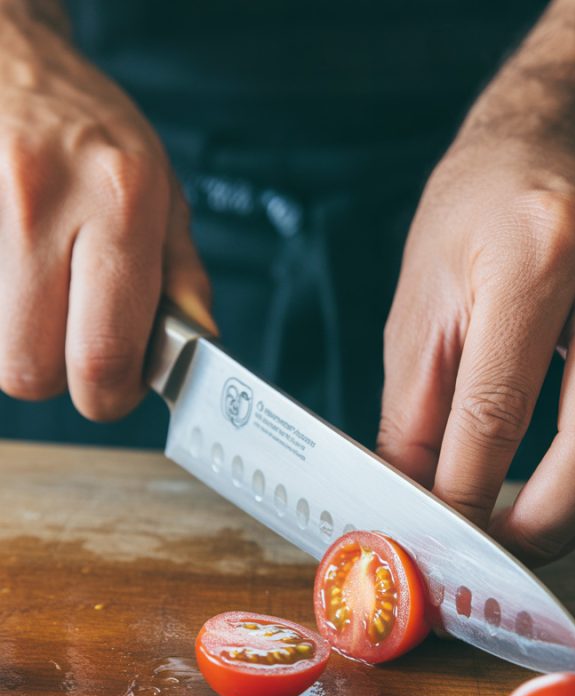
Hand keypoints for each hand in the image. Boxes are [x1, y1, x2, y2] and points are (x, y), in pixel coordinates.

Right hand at [0, 12, 212, 419]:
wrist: (14, 60)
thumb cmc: (96, 131)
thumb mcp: (164, 193)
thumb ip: (181, 277)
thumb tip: (194, 345)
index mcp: (119, 204)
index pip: (102, 354)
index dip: (109, 395)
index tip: (119, 384)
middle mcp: (45, 204)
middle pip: (28, 368)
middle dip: (58, 377)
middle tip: (76, 347)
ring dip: (24, 343)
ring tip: (47, 300)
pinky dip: (4, 310)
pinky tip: (22, 278)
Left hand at [377, 135, 574, 564]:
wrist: (544, 154)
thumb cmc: (470, 225)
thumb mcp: (417, 314)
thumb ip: (412, 421)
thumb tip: (411, 509)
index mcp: (535, 252)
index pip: (499, 410)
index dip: (468, 494)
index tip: (443, 539)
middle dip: (542, 525)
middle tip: (497, 557)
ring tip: (533, 540)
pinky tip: (574, 498)